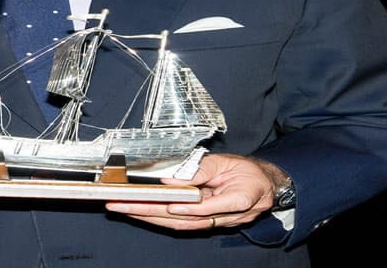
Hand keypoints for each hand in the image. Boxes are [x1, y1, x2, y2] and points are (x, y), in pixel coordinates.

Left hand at [105, 153, 281, 229]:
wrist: (264, 186)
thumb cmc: (248, 172)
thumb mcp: (228, 162)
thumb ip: (202, 170)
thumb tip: (173, 177)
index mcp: (239, 199)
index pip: (211, 207)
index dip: (191, 208)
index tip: (171, 205)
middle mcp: (226, 216)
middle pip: (185, 219)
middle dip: (150, 212)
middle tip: (122, 204)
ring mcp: (215, 221)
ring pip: (179, 224)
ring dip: (149, 217)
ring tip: (123, 208)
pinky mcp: (205, 221)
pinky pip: (180, 223)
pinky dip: (158, 218)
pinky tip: (140, 212)